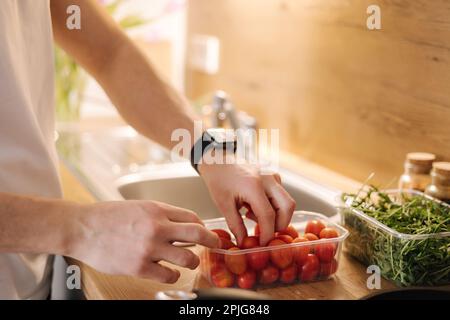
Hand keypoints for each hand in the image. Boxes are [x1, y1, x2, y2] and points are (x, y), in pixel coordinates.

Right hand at [67, 200, 219, 282]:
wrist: (82, 228)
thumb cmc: (108, 216)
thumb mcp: (139, 206)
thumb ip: (161, 214)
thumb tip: (183, 224)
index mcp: (157, 210)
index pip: (192, 217)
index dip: (202, 226)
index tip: (204, 232)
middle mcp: (157, 227)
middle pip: (198, 235)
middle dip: (212, 241)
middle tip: (215, 245)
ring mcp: (149, 248)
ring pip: (187, 258)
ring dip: (192, 261)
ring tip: (188, 262)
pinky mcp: (139, 267)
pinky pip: (169, 275)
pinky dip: (174, 275)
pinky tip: (169, 272)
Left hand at [199, 161, 295, 245]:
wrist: (219, 161)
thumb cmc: (219, 180)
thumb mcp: (223, 205)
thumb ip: (236, 225)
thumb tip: (244, 243)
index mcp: (254, 186)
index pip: (269, 215)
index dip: (267, 233)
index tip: (262, 244)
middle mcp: (268, 179)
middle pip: (287, 207)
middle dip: (279, 225)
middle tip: (264, 233)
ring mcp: (273, 176)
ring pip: (287, 202)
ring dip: (276, 216)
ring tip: (252, 216)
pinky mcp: (274, 177)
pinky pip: (281, 196)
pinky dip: (273, 207)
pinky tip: (254, 207)